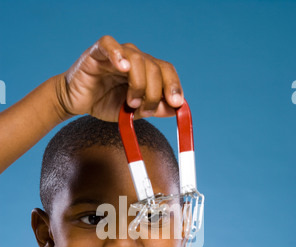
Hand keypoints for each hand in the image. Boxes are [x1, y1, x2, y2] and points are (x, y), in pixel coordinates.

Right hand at [55, 35, 183, 121]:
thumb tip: (176, 109)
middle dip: (155, 92)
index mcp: (145, 71)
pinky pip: (109, 45)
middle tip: (146, 110)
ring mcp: (117, 54)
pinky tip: (122, 67)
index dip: (173, 85)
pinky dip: (118, 54)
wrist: (76, 102)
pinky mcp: (97, 52)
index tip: (177, 103)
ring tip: (130, 102)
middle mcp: (134, 59)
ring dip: (139, 84)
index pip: (165, 71)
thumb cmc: (104, 103)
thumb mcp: (133, 111)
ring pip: (137, 59)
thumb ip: (154, 108)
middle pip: (154, 66)